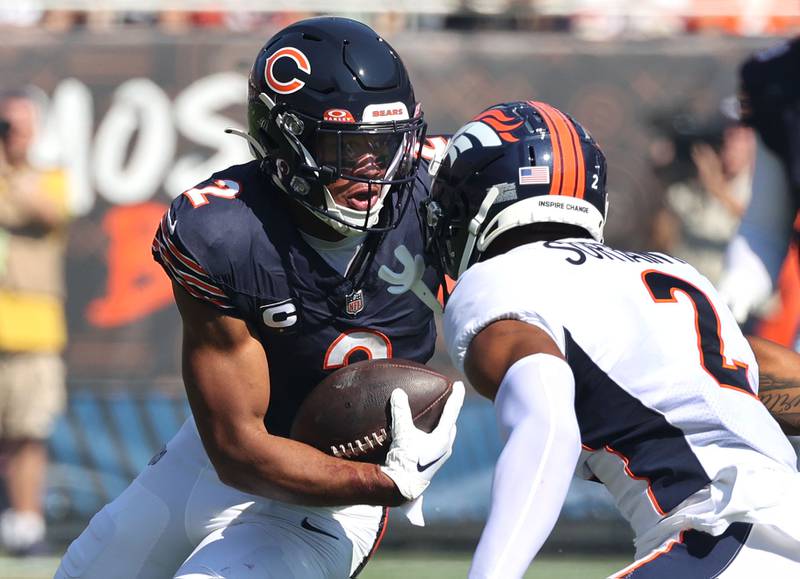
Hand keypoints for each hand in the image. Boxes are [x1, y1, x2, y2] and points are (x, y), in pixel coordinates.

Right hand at [380, 381, 464, 499]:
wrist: (400, 488)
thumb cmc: (405, 461)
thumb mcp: (402, 434)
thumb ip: (400, 412)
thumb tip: (398, 392)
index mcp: (443, 438)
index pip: (452, 412)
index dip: (456, 396)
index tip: (460, 384)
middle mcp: (445, 447)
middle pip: (451, 424)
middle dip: (451, 411)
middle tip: (448, 399)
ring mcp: (440, 457)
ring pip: (446, 435)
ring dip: (443, 424)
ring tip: (437, 416)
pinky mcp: (433, 463)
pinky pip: (438, 443)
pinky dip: (435, 434)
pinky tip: (425, 435)